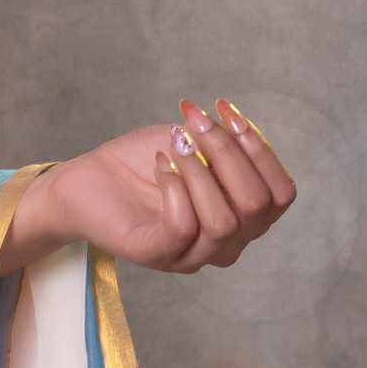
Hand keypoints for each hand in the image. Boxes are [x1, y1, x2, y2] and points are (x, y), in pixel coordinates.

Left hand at [11, 97, 297, 274]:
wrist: (85, 182)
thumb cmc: (142, 163)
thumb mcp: (193, 142)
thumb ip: (224, 140)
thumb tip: (235, 122)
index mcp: (242, 218)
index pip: (281, 194)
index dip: (261, 150)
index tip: (226, 112)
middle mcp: (224, 243)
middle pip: (256, 205)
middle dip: (229, 154)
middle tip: (194, 124)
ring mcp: (191, 255)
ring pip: (224, 221)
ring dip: (201, 171)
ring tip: (175, 146)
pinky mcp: (157, 255)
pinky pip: (183, 227)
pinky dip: (175, 188)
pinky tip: (160, 166)